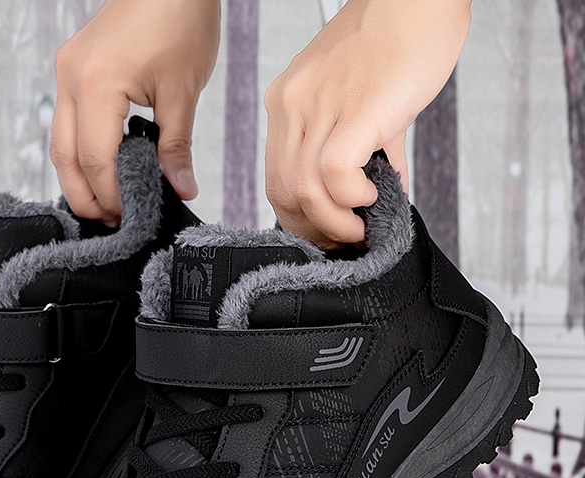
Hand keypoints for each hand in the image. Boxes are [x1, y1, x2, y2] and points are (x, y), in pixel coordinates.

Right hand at [51, 0, 219, 224]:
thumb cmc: (179, 17)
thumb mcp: (183, 91)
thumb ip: (176, 147)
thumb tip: (181, 189)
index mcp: (97, 84)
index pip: (95, 160)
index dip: (111, 195)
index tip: (130, 216)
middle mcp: (71, 78)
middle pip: (64, 157)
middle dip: (84, 196)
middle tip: (110, 222)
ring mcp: (67, 72)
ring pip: (60, 142)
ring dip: (79, 177)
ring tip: (106, 202)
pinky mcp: (74, 68)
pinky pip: (68, 121)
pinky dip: (81, 151)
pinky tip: (102, 168)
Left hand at [263, 0, 470, 247]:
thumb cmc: (398, 39)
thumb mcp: (361, 98)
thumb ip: (362, 147)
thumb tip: (376, 188)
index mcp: (289, 103)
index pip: (277, 179)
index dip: (300, 217)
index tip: (326, 233)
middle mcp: (293, 106)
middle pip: (283, 193)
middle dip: (313, 229)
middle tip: (345, 241)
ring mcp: (317, 108)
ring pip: (305, 192)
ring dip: (335, 223)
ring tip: (361, 228)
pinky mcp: (351, 112)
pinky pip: (333, 176)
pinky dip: (351, 198)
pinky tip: (371, 197)